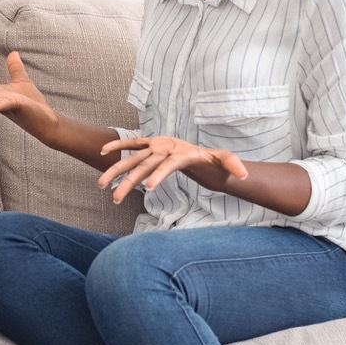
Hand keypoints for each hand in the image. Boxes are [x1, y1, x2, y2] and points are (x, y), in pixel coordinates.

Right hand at [98, 135, 247, 203]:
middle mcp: (166, 147)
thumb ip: (234, 165)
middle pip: (144, 164)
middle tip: (116, 199)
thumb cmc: (214, 161)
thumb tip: (244, 174)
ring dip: (116, 171)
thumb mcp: (226, 162)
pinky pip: (131, 145)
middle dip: (128, 182)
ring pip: (133, 159)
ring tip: (101, 186)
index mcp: (182, 153)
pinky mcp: (150, 146)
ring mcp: (156, 146)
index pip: (168, 164)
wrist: (203, 153)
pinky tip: (102, 154)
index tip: (148, 188)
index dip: (159, 174)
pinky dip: (117, 146)